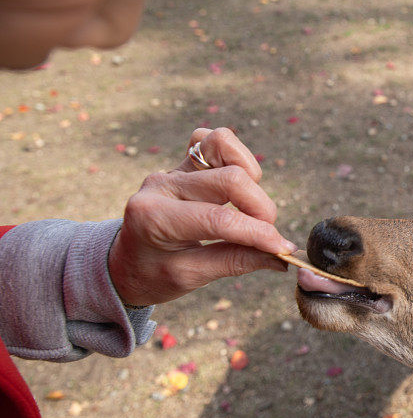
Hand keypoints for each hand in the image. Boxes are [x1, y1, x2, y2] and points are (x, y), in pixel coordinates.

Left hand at [108, 127, 296, 306]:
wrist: (126, 262)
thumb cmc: (153, 274)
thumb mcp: (190, 277)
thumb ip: (235, 262)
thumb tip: (281, 257)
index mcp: (154, 217)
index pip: (218, 219)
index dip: (258, 234)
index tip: (282, 249)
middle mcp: (162, 185)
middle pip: (230, 178)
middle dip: (260, 208)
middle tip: (267, 236)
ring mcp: (172, 168)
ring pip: (223, 145)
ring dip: (250, 176)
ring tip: (251, 209)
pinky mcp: (184, 161)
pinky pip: (215, 140)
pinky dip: (237, 157)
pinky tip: (241, 186)